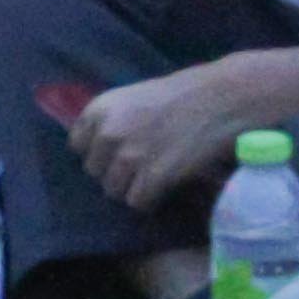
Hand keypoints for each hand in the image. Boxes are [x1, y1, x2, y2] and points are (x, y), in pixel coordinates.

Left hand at [69, 64, 267, 212]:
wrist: (220, 99)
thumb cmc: (180, 96)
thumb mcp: (132, 99)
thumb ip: (110, 121)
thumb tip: (96, 150)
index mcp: (98, 110)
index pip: (77, 147)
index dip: (98, 153)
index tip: (116, 154)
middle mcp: (107, 133)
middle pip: (95, 172)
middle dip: (115, 172)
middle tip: (141, 166)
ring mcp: (129, 157)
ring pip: (113, 191)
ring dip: (133, 188)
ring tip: (154, 177)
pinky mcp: (152, 177)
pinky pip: (138, 202)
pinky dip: (151, 200)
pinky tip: (165, 187)